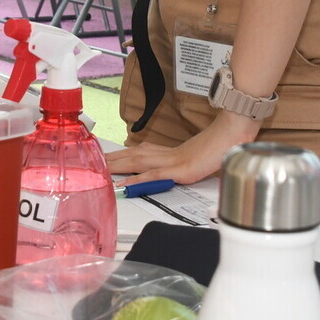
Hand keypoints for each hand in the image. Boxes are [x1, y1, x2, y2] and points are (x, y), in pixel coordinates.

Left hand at [104, 109, 260, 185]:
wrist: (231, 134)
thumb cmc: (215, 147)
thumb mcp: (190, 158)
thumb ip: (176, 164)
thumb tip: (167, 170)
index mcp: (163, 151)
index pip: (133, 154)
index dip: (115, 157)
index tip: (99, 160)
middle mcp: (162, 154)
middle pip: (128, 157)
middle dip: (108, 162)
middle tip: (87, 165)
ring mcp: (170, 161)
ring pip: (136, 164)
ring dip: (116, 168)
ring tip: (98, 172)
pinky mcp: (179, 169)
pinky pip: (154, 176)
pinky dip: (138, 180)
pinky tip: (125, 185)